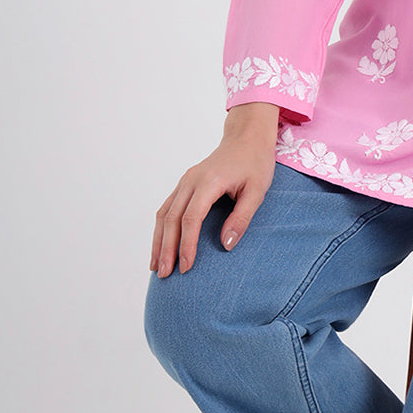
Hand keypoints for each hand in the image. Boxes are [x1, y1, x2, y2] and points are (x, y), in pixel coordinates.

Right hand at [150, 103, 279, 276]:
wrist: (247, 137)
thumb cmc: (255, 163)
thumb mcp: (257, 191)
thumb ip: (242, 218)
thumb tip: (225, 245)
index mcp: (209, 181)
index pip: (191, 218)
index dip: (186, 245)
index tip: (186, 267)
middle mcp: (191, 180)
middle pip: (172, 218)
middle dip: (166, 248)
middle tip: (163, 275)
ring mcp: (185, 181)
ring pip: (164, 213)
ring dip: (158, 241)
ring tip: (156, 267)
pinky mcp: (185, 184)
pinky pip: (167, 207)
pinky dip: (161, 228)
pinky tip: (161, 246)